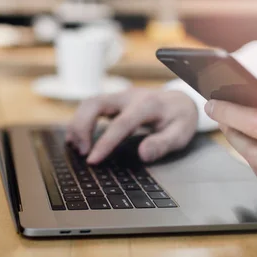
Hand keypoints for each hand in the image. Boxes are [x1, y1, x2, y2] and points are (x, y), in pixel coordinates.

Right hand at [66, 89, 198, 163]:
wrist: (180, 100)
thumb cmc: (179, 120)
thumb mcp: (180, 134)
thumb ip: (162, 144)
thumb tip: (143, 154)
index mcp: (147, 105)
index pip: (120, 123)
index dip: (104, 142)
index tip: (92, 160)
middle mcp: (128, 96)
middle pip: (95, 104)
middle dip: (81, 126)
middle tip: (81, 151)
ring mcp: (118, 96)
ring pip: (88, 103)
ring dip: (77, 124)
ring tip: (76, 147)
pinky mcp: (111, 101)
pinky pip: (89, 106)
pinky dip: (79, 121)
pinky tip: (77, 138)